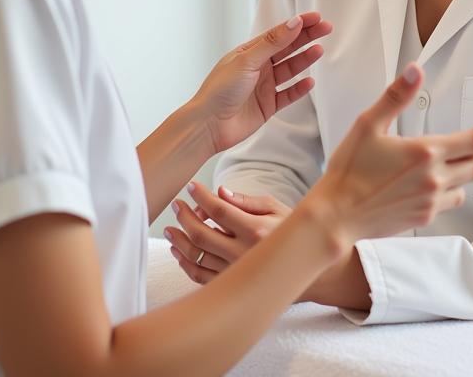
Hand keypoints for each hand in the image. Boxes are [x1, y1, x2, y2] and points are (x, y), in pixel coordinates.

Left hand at [166, 184, 289, 285]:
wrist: (302, 268)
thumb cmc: (289, 231)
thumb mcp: (276, 208)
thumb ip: (247, 201)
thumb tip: (220, 192)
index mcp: (256, 231)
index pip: (220, 211)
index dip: (202, 197)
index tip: (191, 186)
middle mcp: (244, 254)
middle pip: (202, 234)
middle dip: (184, 217)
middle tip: (176, 204)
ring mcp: (235, 272)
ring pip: (197, 257)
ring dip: (179, 241)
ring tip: (170, 228)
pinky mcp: (231, 285)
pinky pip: (200, 277)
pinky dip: (185, 264)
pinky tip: (177, 250)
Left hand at [192, 13, 332, 154]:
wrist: (209, 125)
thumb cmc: (220, 89)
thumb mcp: (247, 61)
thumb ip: (273, 43)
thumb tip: (293, 23)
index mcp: (249, 52)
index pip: (278, 33)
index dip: (298, 24)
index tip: (316, 17)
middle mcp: (258, 67)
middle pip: (287, 48)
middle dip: (307, 38)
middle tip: (326, 29)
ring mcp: (263, 86)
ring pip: (290, 70)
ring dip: (304, 60)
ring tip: (319, 51)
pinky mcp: (267, 105)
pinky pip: (288, 94)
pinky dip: (299, 88)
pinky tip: (310, 81)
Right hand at [306, 64, 472, 246]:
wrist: (337, 216)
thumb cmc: (349, 170)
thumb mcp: (368, 124)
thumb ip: (396, 96)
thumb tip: (415, 70)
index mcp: (425, 153)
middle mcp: (435, 179)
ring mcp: (431, 201)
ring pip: (467, 185)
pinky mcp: (423, 217)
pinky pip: (451, 202)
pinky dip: (457, 189)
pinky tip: (451, 184)